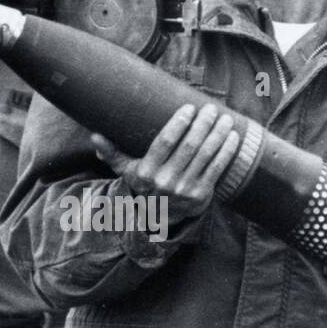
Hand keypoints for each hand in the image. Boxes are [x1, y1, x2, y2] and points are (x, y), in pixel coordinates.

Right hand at [91, 102, 240, 219]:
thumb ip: (112, 153)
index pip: (166, 141)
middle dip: (202, 124)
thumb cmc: (144, 187)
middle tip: (210, 108)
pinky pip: (217, 169)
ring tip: (224, 118)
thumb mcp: (126, 171)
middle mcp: (165, 181)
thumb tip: (94, 136)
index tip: (189, 108)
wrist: (159, 219)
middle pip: (189, 146)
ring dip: (218, 134)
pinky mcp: (201, 196)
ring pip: (205, 155)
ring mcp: (184, 189)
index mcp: (147, 172)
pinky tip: (232, 137)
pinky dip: (227, 151)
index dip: (179, 123)